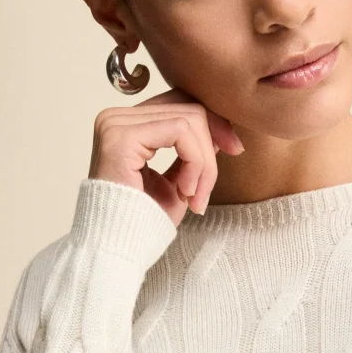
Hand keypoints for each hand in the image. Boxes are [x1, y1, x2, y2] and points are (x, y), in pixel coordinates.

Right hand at [87, 88, 244, 225]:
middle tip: (206, 190)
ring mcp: (116, 123)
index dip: (213, 123)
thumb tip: (219, 128)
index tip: (235, 150)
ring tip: (194, 197)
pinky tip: (185, 191)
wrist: (118, 248)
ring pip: (189, 119)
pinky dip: (195, 162)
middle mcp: (116, 117)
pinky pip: (180, 132)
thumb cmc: (144, 221)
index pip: (180, 104)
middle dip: (213, 145)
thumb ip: (193, 150)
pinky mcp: (122, 136)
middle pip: (188, 107)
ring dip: (204, 163)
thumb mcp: (178, 178)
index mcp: (126, 124)